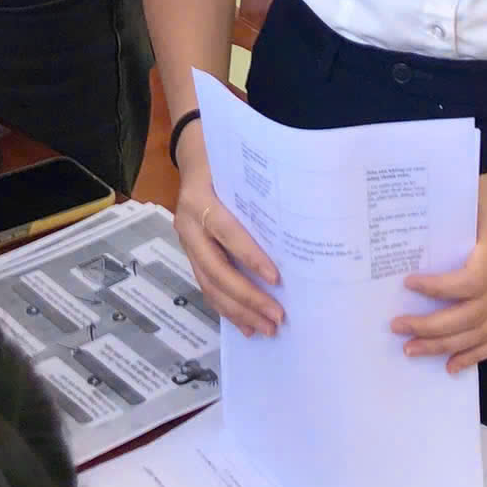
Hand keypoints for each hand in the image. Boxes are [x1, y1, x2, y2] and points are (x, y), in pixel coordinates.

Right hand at [172, 134, 281, 337]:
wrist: (195, 158)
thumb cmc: (224, 162)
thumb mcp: (238, 169)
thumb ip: (258, 193)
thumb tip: (300, 222)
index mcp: (199, 200)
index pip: (226, 232)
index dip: (249, 256)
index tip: (276, 278)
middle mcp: (188, 224)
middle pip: (216, 268)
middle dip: (247, 297)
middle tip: (277, 317)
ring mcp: (187, 243)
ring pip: (210, 284)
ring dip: (239, 310)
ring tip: (266, 328)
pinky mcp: (192, 255)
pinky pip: (207, 286)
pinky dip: (228, 309)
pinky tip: (247, 325)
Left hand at [394, 146, 486, 371]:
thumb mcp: (468, 193)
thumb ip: (441, 215)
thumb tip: (396, 236)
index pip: (473, 278)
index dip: (440, 288)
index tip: (408, 283)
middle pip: (475, 312)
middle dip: (434, 326)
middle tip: (398, 327)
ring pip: (485, 330)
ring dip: (448, 345)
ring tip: (413, 349)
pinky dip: (476, 354)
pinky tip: (451, 364)